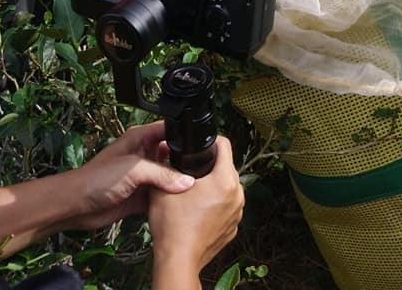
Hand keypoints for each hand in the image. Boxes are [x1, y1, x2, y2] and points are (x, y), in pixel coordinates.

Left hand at [63, 122, 195, 231]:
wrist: (77, 205)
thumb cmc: (96, 178)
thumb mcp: (133, 169)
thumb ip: (162, 173)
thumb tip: (186, 181)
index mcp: (140, 138)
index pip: (169, 130)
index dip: (184, 135)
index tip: (203, 144)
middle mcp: (144, 154)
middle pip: (172, 154)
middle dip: (185, 162)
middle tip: (203, 170)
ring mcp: (143, 176)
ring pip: (169, 176)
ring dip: (178, 182)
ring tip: (196, 187)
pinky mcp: (141, 195)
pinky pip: (161, 195)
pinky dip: (170, 199)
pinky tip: (180, 202)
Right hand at [148, 136, 243, 288]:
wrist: (178, 260)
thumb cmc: (172, 226)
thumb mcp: (164, 187)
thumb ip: (167, 166)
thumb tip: (166, 153)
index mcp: (224, 180)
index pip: (225, 146)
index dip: (212, 141)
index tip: (201, 144)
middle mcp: (237, 195)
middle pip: (227, 167)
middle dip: (212, 165)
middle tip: (193, 169)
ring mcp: (237, 213)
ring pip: (228, 187)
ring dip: (215, 185)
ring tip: (195, 190)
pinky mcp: (233, 227)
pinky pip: (227, 206)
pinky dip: (217, 204)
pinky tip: (199, 209)